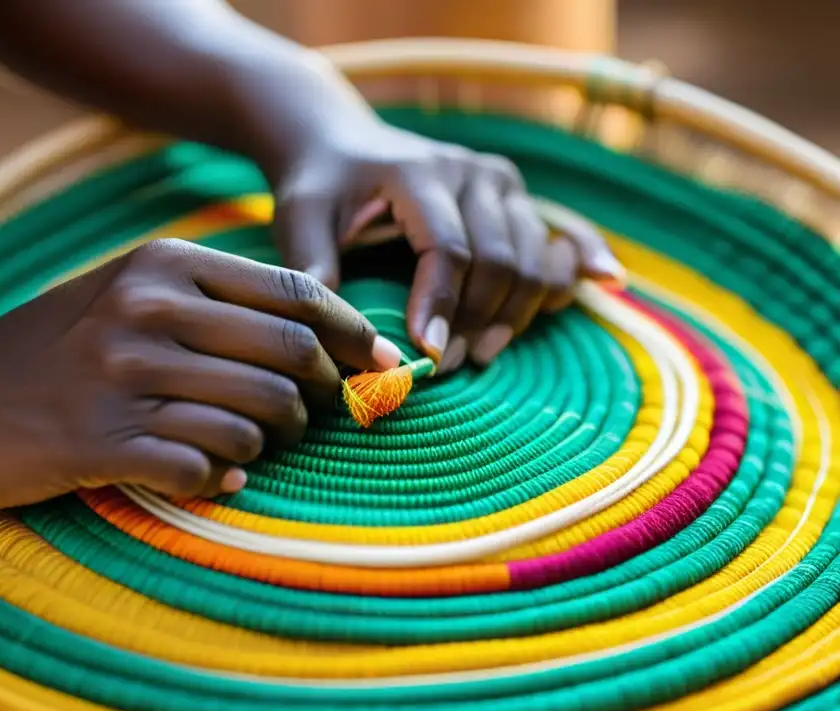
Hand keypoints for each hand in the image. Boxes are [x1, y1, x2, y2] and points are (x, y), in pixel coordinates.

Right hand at [0, 239, 401, 509]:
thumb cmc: (49, 351)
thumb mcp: (126, 297)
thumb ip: (217, 307)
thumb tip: (327, 344)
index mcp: (163, 262)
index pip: (295, 291)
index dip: (355, 331)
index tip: (383, 364)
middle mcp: (148, 309)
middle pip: (293, 357)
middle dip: (325, 395)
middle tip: (314, 415)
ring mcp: (124, 376)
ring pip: (261, 417)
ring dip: (273, 442)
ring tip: (251, 447)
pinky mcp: (102, 443)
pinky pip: (208, 468)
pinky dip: (224, 478)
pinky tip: (210, 477)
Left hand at [272, 119, 624, 371]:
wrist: (343, 146)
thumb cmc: (322, 188)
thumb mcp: (300, 219)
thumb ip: (314, 268)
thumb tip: (334, 336)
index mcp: (420, 173)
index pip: (448, 248)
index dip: (443, 306)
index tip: (429, 355)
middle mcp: (472, 172)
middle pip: (501, 261)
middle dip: (478, 321)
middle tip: (447, 368)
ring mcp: (503, 184)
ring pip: (534, 261)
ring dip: (514, 315)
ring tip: (480, 353)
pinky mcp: (518, 199)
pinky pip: (563, 235)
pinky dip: (582, 262)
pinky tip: (607, 283)